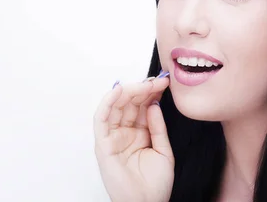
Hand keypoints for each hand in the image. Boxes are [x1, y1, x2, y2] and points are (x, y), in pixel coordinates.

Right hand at [93, 73, 174, 201]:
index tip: (164, 82)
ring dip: (128, 92)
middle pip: (129, 103)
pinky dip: (107, 103)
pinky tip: (118, 91)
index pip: (142, 106)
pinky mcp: (102, 144)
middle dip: (143, 89)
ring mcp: (112, 137)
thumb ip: (158, 127)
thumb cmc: (154, 185)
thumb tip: (154, 104)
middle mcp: (124, 132)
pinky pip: (101, 119)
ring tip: (144, 84)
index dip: (151, 93)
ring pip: (115, 107)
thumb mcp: (163, 150)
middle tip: (157, 81)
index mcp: (138, 133)